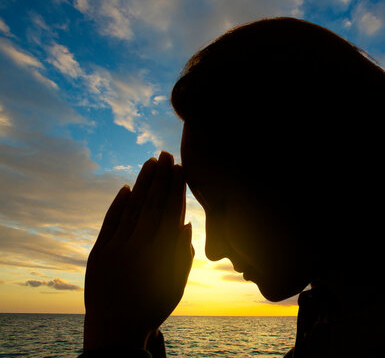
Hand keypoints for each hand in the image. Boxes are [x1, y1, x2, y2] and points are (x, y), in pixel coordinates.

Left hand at [83, 151, 193, 349]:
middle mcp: (138, 247)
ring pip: (131, 208)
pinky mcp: (97, 253)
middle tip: (167, 154)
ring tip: (150, 162)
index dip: (176, 189)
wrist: (114, 331)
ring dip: (141, 184)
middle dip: (161, 177)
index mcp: (161, 255)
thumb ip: (182, 255)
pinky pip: (109, 222)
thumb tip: (185, 224)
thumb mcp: (176, 286)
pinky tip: (126, 188)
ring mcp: (115, 248)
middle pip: (152, 204)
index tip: (181, 170)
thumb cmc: (151, 308)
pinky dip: (117, 204)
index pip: (171, 213)